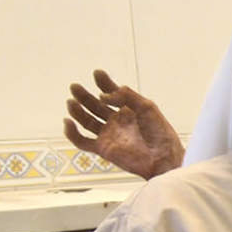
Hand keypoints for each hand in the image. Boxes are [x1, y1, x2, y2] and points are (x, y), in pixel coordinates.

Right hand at [64, 69, 182, 178]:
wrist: (164, 157)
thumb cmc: (161, 133)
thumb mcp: (147, 107)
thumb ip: (126, 96)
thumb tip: (103, 96)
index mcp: (128, 110)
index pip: (111, 94)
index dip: (103, 83)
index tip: (97, 74)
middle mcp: (117, 122)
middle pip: (95, 106)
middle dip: (84, 95)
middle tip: (75, 86)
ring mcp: (109, 135)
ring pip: (86, 121)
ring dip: (77, 111)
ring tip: (71, 100)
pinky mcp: (103, 149)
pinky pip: (82, 142)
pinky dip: (72, 133)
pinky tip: (68, 122)